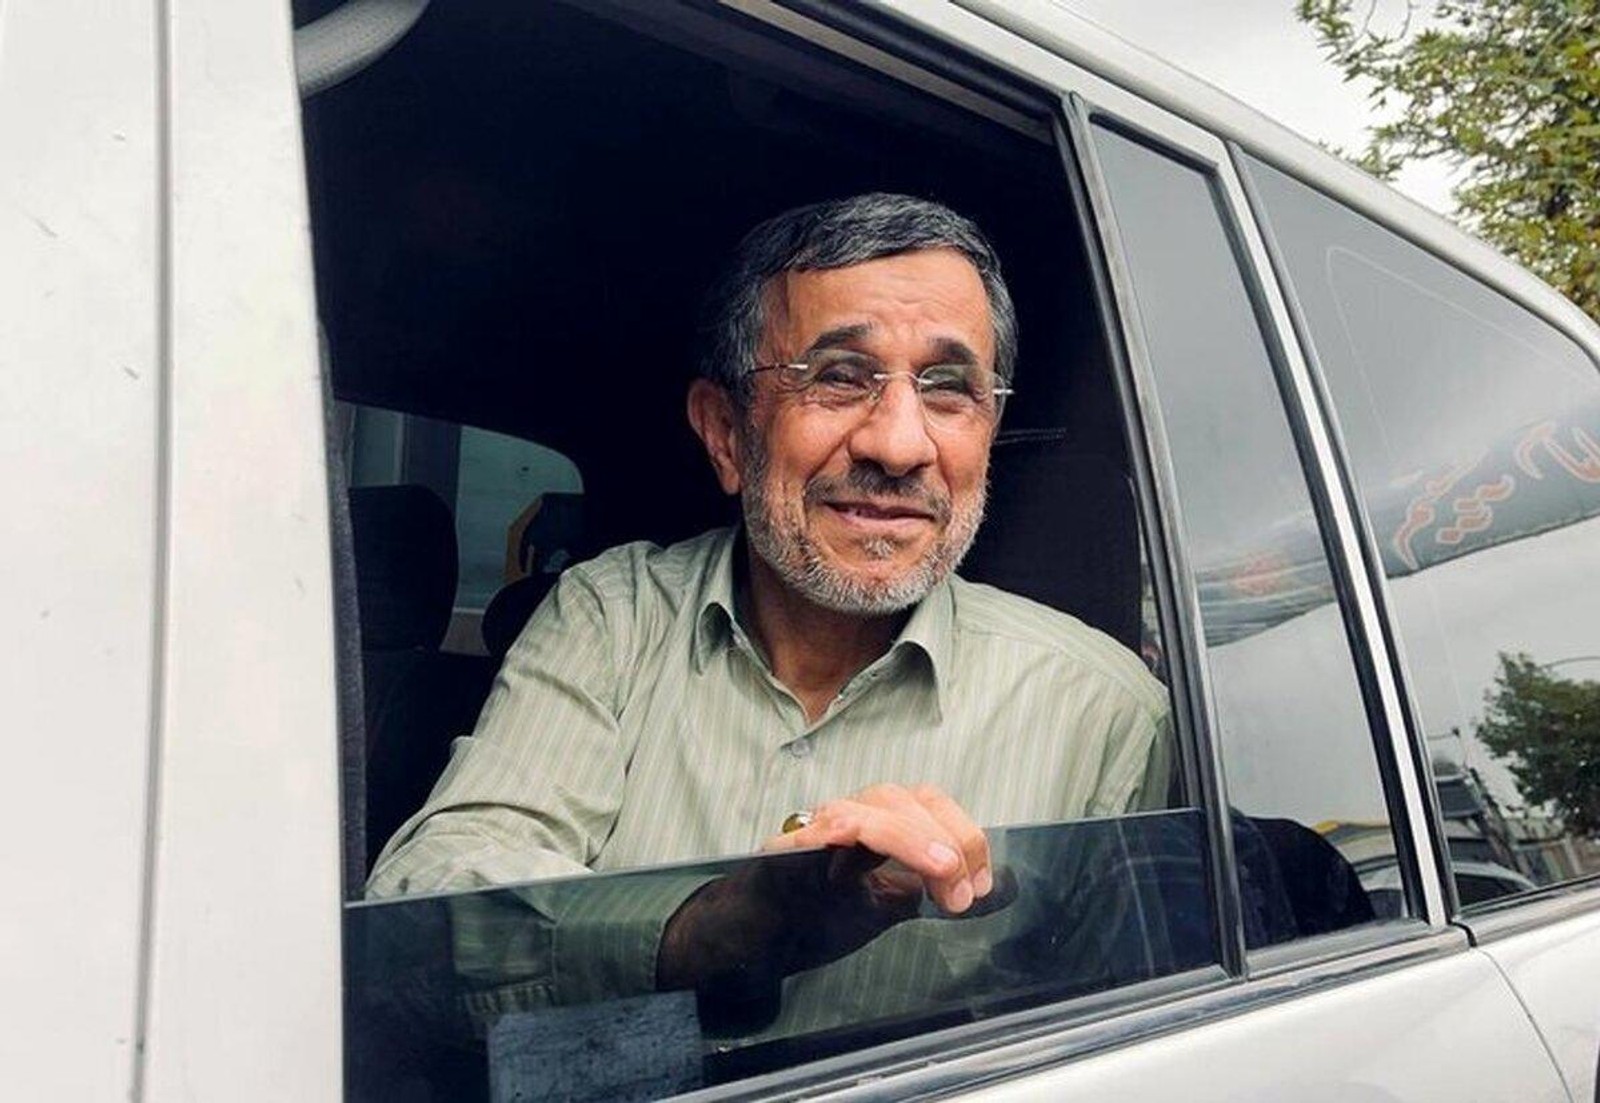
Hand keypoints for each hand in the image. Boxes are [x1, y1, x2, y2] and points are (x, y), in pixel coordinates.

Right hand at [656, 784, 991, 1027]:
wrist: (750, 941)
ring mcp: (814, 829)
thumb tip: (988, 887)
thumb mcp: (884, 907)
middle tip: (965, 895)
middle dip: (949, 839)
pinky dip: (852, 834)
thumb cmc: (811, 920)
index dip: (965, 833)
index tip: (983, 884)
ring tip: (944, 876)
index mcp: (873, 823)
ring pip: (870, 809)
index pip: (928, 802)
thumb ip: (926, 892)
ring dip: (915, 839)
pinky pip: (822, 832)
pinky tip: (874, 852)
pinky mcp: (785, 852)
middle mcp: (846, 815)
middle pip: (907, 797)